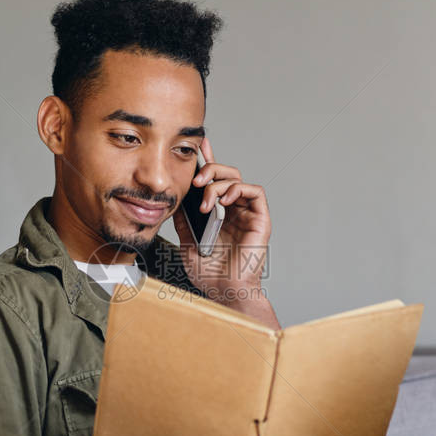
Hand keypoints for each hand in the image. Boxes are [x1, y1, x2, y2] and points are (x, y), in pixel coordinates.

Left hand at [173, 136, 271, 309]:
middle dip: (211, 170)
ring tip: (207, 201)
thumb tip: (175, 200)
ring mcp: (248, 214)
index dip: (209, 160)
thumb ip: (184, 221)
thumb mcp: (187, 243)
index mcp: (219, 214)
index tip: (199, 145)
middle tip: (197, 182)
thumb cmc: (209, 274)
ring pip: (238, 179)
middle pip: (227, 174)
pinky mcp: (260, 219)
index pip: (215, 182)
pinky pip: (255, 192)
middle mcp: (234, 211)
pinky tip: (225, 200)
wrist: (224, 291)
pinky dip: (238, 189)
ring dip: (219, 183)